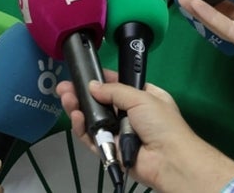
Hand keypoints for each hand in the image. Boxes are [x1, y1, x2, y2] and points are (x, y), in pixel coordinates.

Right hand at [57, 71, 233, 191]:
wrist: (169, 159)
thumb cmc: (161, 123)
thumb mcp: (141, 97)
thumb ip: (114, 91)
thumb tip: (93, 86)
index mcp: (143, 98)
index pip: (118, 85)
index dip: (101, 79)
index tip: (85, 72)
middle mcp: (129, 115)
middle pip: (101, 103)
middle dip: (82, 94)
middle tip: (65, 87)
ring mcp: (119, 133)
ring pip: (93, 120)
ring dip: (78, 108)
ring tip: (65, 97)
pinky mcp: (110, 150)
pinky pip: (91, 138)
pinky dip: (81, 127)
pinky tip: (75, 115)